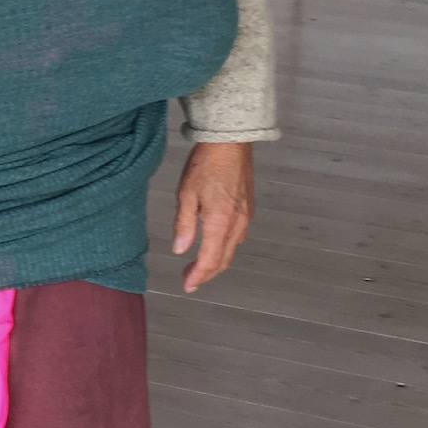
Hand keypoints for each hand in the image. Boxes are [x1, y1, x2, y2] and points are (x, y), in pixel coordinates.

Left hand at [172, 142, 253, 293]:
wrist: (230, 143)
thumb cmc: (205, 165)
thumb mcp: (186, 194)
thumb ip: (184, 224)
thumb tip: (180, 249)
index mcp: (220, 223)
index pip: (209, 260)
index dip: (198, 276)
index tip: (187, 285)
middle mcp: (236, 224)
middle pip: (223, 260)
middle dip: (206, 274)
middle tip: (189, 279)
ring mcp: (246, 218)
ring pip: (232, 250)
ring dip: (216, 262)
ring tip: (198, 265)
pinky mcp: (248, 209)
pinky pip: (238, 237)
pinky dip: (225, 248)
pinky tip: (214, 244)